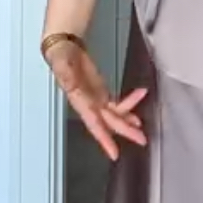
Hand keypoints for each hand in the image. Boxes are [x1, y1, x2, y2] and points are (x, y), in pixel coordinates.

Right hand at [44, 40, 146, 159]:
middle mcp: (89, 104)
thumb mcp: (61, 62)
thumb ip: (65, 73)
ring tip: (141, 124)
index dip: (104, 139)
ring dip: (129, 120)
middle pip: (109, 122)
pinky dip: (130, 102)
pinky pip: (117, 103)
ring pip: (115, 115)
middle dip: (125, 131)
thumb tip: (69, 83)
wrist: (64, 48)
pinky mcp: (102, 93)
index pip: (94, 123)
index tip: (114, 153)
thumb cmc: (61, 56)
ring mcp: (96, 100)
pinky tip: (140, 94)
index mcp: (79, 100)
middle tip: (142, 139)